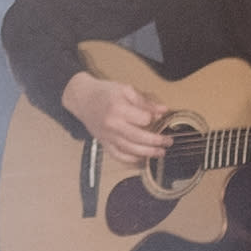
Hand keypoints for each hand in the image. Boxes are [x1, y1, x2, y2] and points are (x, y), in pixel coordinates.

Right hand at [62, 70, 178, 162]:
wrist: (82, 99)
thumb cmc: (104, 93)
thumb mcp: (125, 89)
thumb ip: (144, 101)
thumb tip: (162, 110)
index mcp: (118, 109)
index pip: (143, 119)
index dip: (153, 118)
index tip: (159, 117)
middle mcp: (112, 125)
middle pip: (138, 137)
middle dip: (156, 141)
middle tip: (168, 141)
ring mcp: (108, 136)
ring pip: (130, 150)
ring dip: (147, 153)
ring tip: (160, 153)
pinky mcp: (104, 143)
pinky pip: (118, 156)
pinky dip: (131, 160)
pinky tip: (142, 160)